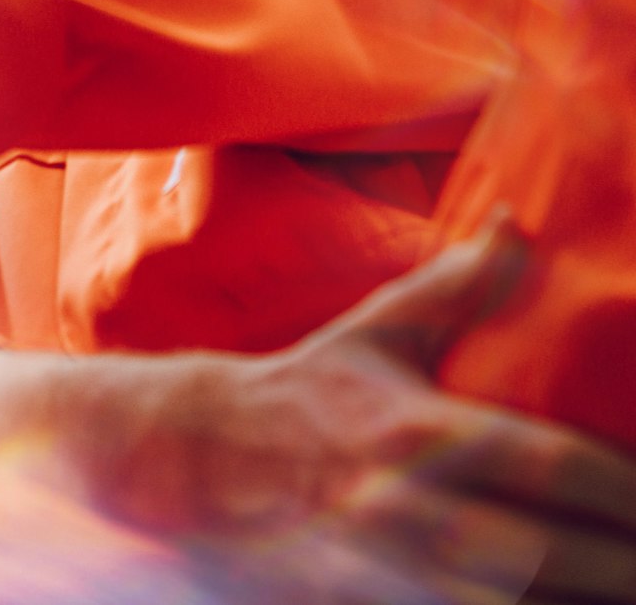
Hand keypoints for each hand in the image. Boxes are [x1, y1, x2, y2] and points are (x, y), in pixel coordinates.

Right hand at [0, 219, 635, 602]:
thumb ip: (459, 286)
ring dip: (575, 602)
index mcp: (421, 430)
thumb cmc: (306, 393)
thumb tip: (519, 221)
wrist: (195, 466)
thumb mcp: (379, 334)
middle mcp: (411, 509)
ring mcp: (391, 576)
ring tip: (626, 591)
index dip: (620, 489)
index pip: (548, 463)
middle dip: (617, 567)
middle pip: (547, 557)